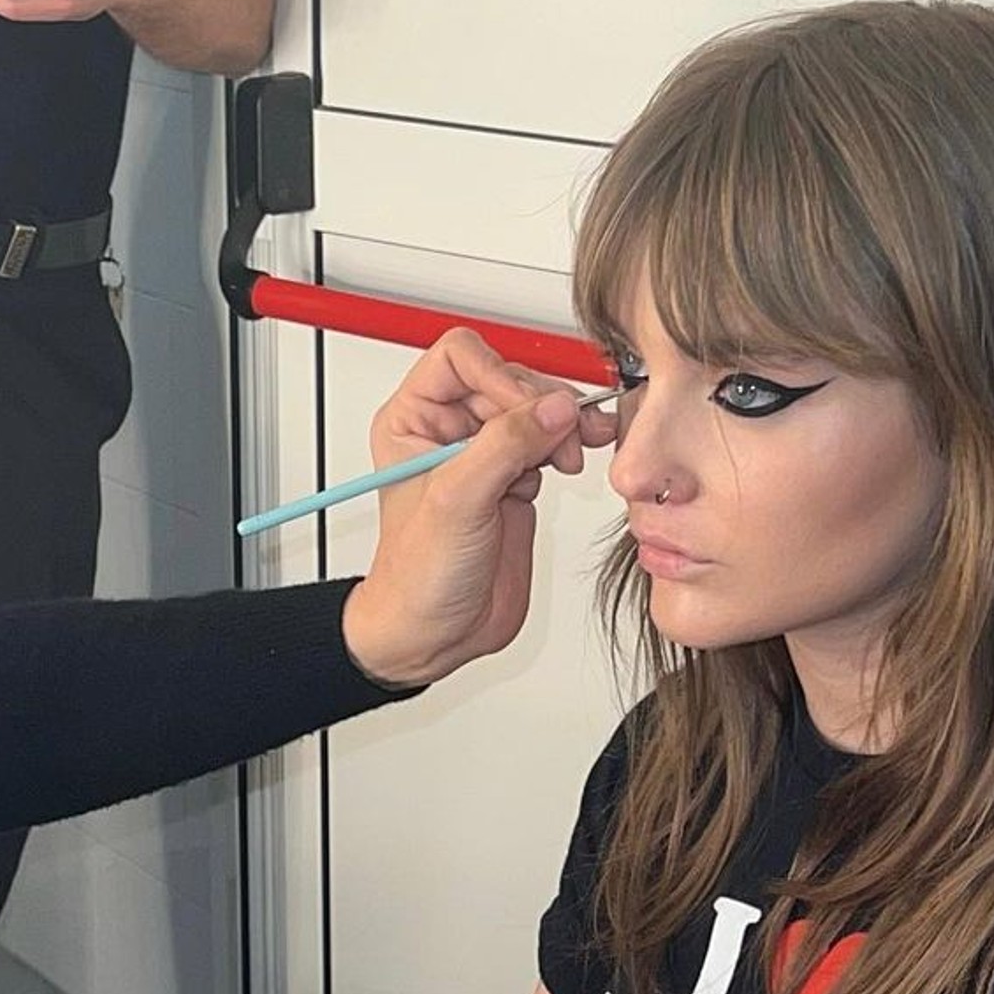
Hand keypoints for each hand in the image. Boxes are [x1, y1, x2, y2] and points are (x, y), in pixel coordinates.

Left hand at [339, 330, 616, 690]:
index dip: (498, 375)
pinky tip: (576, 460)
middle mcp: (449, 430)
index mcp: (414, 419)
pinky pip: (551, 440)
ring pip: (535, 408)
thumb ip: (505, 446)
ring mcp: (485, 454)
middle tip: (565, 435)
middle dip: (541, 403)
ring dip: (563, 422)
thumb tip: (553, 407)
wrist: (435, 634)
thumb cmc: (416, 575)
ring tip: (579, 447)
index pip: (461, 358)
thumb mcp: (456, 502)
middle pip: (507, 378)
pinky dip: (570, 444)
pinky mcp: (516, 479)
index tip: (526, 410)